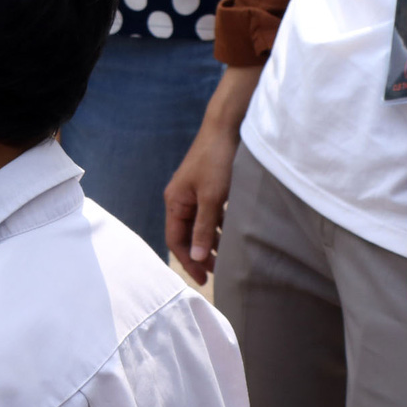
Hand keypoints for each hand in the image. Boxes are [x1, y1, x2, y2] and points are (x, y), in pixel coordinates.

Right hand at [165, 118, 238, 282]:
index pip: (175, 240)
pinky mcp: (208, 187)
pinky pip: (209, 215)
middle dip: (198, 254)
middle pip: (186, 234)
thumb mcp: (211, 198)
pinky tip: (231, 236)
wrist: (227, 127)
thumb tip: (196, 257)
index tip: (203, 280)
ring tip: (225, 258)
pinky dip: (218, 227)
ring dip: (210, 242)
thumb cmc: (216, 160)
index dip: (188, 261)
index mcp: (175, 201)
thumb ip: (203, 228)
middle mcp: (181, 198)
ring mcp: (194, 192)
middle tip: (215, 273)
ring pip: (199, 225)